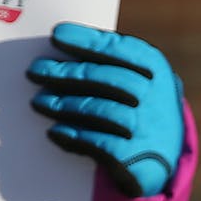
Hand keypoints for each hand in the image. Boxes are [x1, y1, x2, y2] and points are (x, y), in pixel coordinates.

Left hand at [26, 22, 184, 197]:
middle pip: (104, 77)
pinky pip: (96, 142)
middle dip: (65, 72)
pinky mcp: (134, 156)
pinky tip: (55, 131)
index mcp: (156, 70)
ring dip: (64, 104)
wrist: (165, 164)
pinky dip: (73, 136)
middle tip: (35, 70)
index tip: (55, 35)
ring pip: (98, 109)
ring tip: (38, 102)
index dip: (85, 40)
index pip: (118, 48)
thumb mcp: (142, 85)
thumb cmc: (141, 113)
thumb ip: (113, 68)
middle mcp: (155, 95)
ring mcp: (146, 126)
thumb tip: (64, 57)